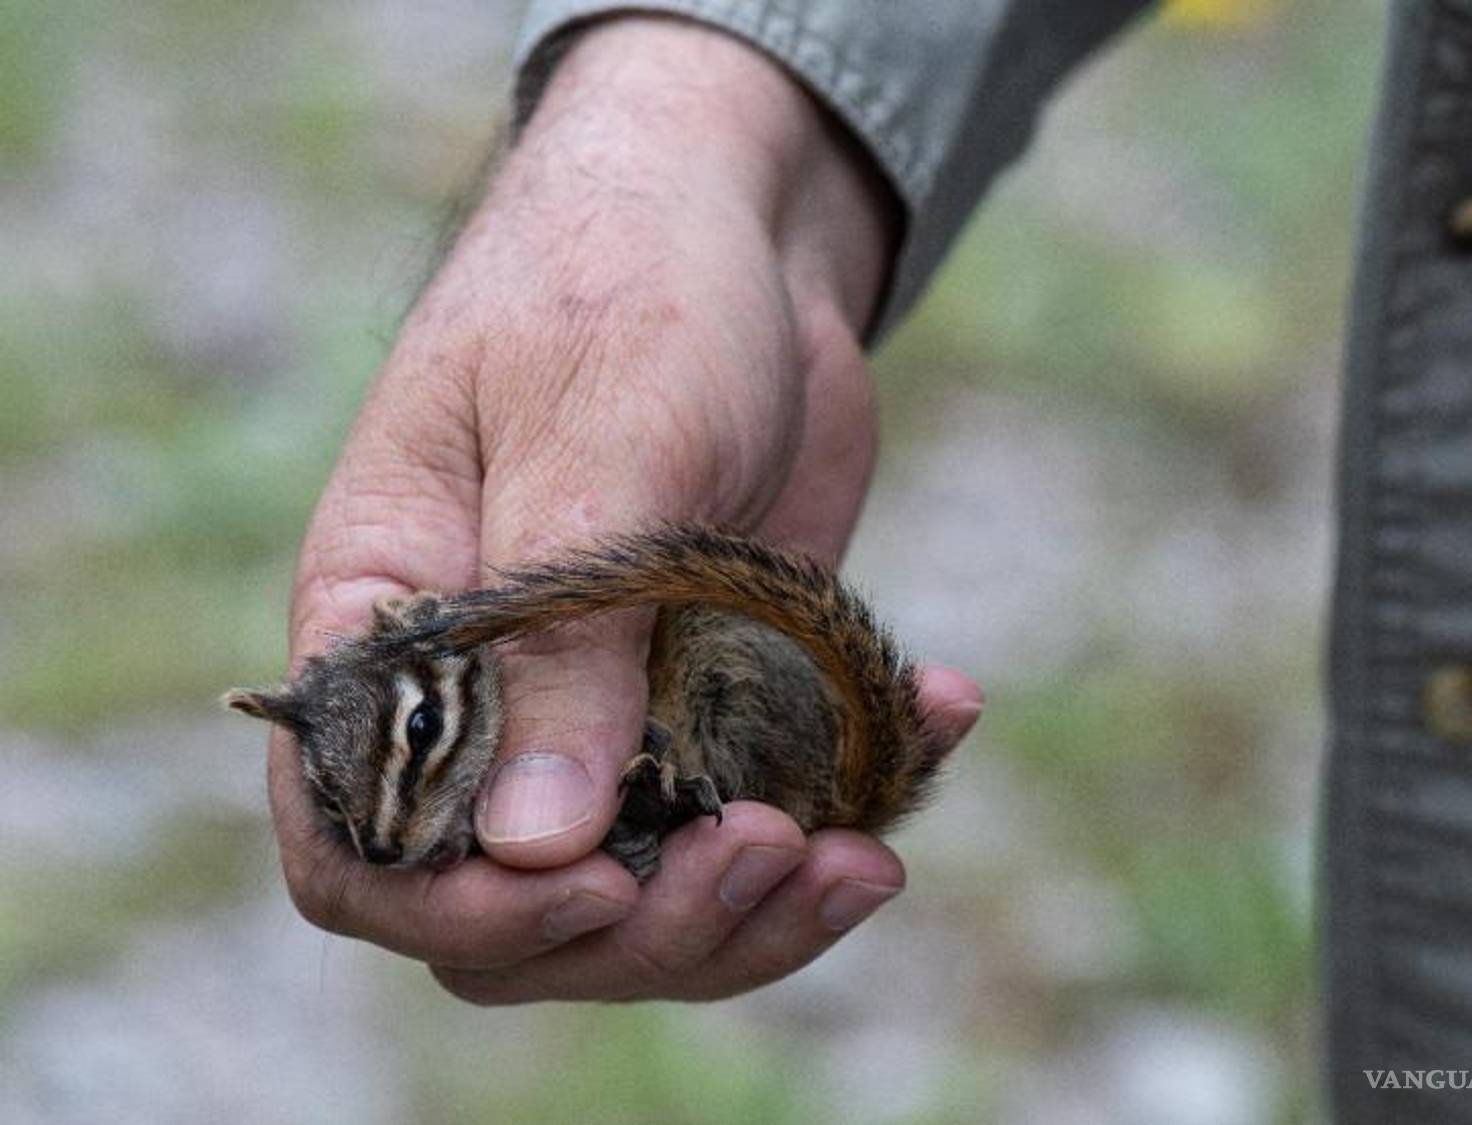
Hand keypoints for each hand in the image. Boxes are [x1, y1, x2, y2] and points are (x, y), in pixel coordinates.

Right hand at [267, 16, 982, 1002]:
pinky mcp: (723, 690)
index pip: (367, 847)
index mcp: (393, 631)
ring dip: (760, 909)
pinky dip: (855, 801)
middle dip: (647, 926)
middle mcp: (492, 697)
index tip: (594, 887)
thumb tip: (534, 852)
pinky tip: (937, 715)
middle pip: (522, 908)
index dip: (460, 912)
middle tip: (768, 852)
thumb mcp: (596, 446)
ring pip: (655, 887)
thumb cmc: (624, 284)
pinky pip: (771, 802)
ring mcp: (616, 705)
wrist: (738, 225)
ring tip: (863, 854)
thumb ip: (559, 648)